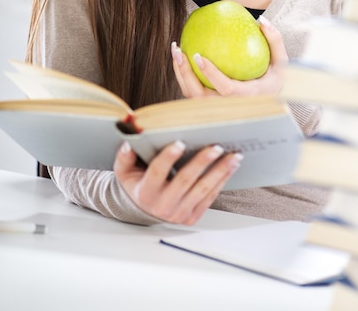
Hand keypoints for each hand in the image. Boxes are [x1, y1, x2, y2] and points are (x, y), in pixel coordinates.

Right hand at [113, 140, 242, 224]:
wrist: (143, 210)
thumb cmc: (136, 185)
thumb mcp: (124, 172)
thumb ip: (125, 158)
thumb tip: (129, 143)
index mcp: (146, 192)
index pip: (157, 172)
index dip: (168, 158)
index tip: (180, 142)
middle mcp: (163, 205)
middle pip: (185, 181)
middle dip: (202, 163)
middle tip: (216, 147)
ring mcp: (179, 213)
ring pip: (202, 190)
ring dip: (220, 172)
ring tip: (233, 156)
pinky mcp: (192, 216)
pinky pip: (210, 197)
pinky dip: (221, 181)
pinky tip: (230, 168)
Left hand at [172, 15, 287, 97]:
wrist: (270, 102)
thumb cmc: (276, 80)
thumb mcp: (282, 63)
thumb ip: (275, 41)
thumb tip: (262, 20)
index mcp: (248, 98)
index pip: (226, 89)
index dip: (211, 74)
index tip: (198, 55)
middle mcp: (229, 107)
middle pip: (200, 97)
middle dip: (186, 74)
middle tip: (179, 51)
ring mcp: (217, 109)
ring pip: (191, 96)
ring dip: (180, 73)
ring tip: (176, 50)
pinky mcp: (209, 107)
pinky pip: (192, 93)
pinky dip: (183, 76)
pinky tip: (181, 57)